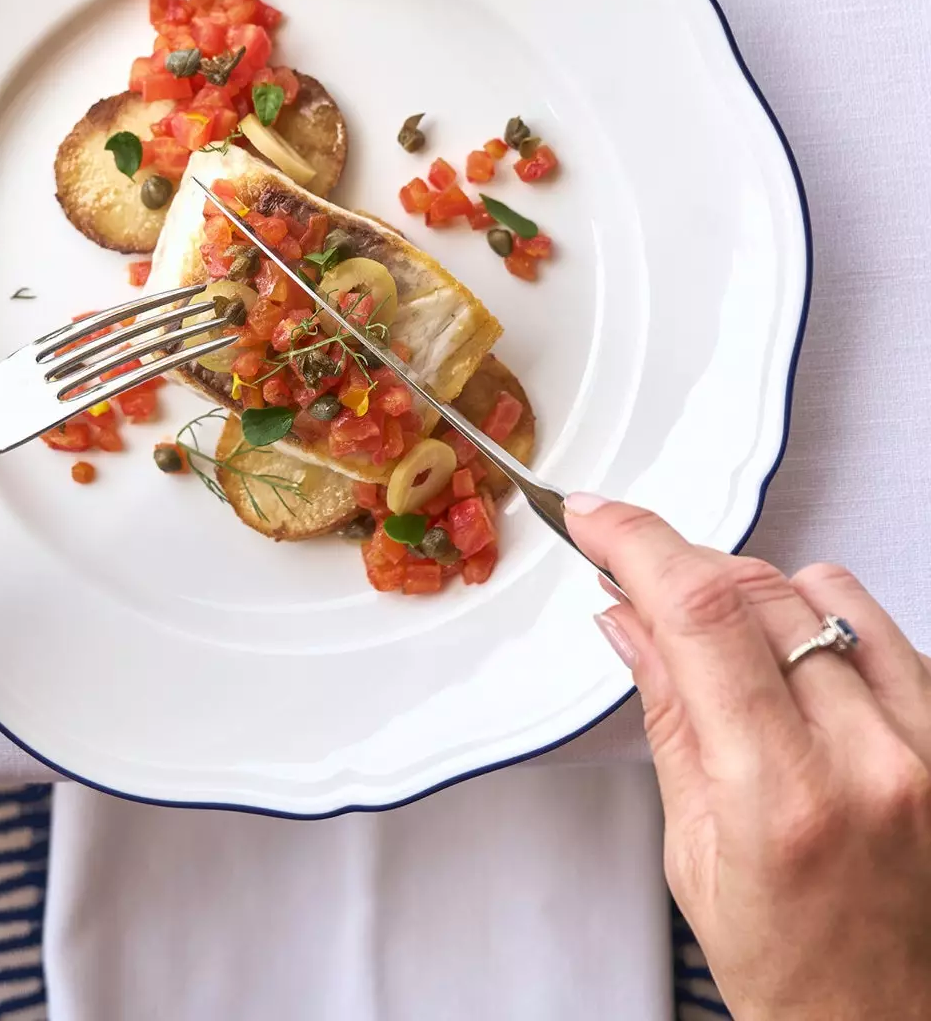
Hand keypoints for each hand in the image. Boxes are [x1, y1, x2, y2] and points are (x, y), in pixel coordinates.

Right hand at [565, 494, 930, 1020]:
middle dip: (682, 568)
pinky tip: (798, 662)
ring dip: (754, 592)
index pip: (700, 615)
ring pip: (822, 590)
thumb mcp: (693, 853)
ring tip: (726, 641)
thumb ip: (667, 715)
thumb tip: (628, 619)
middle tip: (639, 580)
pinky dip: (825, 621)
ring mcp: (925, 744)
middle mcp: (868, 758)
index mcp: (782, 796)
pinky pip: (880, 626)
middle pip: (756, 588)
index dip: (637, 542)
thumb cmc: (797, 972)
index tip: (597, 521)